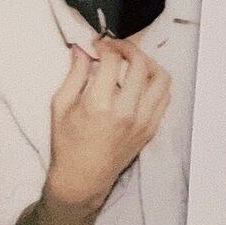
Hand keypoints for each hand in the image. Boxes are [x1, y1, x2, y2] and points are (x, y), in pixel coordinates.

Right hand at [45, 39, 171, 211]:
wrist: (82, 179)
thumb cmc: (67, 143)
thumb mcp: (61, 106)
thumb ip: (74, 74)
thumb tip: (82, 49)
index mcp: (99, 105)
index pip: (113, 62)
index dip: (106, 47)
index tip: (100, 45)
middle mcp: (126, 111)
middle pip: (141, 65)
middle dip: (129, 49)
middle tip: (118, 48)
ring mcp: (144, 120)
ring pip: (161, 79)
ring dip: (149, 63)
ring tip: (134, 61)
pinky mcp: (152, 128)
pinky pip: (165, 97)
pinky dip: (157, 83)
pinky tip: (143, 80)